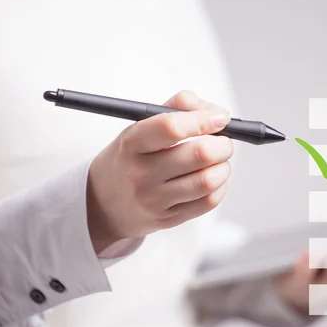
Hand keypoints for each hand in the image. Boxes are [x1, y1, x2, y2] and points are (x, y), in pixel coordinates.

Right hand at [87, 91, 232, 252]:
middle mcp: (140, 173)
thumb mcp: (140, 125)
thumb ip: (178, 107)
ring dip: (223, 166)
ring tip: (219, 160)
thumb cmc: (132, 156)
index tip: (220, 118)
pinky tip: (213, 179)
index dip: (203, 120)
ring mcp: (153, 200)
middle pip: (199, 154)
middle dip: (222, 144)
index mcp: (132, 143)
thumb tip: (215, 113)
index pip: (171, 127)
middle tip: (223, 141)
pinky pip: (208, 202)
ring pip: (208, 180)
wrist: (103, 202)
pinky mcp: (167, 219)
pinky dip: (220, 186)